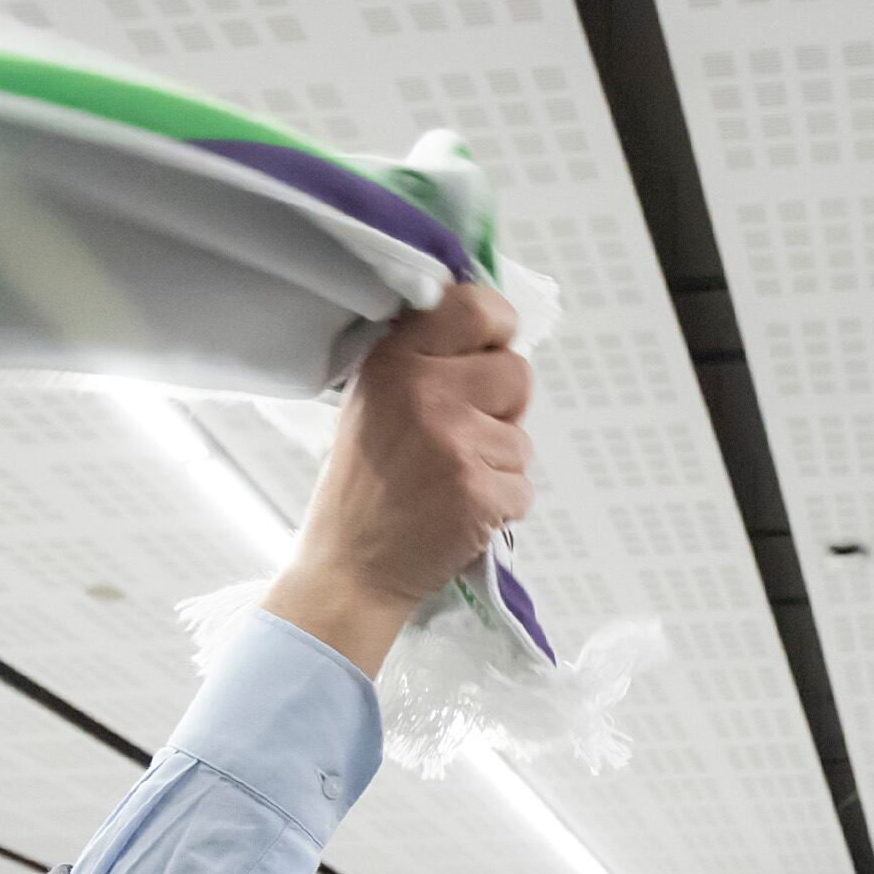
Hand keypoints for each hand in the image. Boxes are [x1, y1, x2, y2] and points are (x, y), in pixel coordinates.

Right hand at [266, 284, 531, 672]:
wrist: (350, 566)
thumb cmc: (365, 484)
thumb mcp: (373, 398)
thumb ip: (424, 359)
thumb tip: (491, 334)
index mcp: (396, 359)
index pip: (476, 306)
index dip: (497, 328)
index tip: (489, 350)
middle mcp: (426, 391)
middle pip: (518, 372)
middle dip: (504, 407)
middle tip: (462, 437)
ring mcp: (456, 443)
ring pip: (523, 438)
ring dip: (499, 465)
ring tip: (449, 482)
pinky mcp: (480, 492)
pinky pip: (524, 488)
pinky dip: (501, 507)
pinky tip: (459, 513)